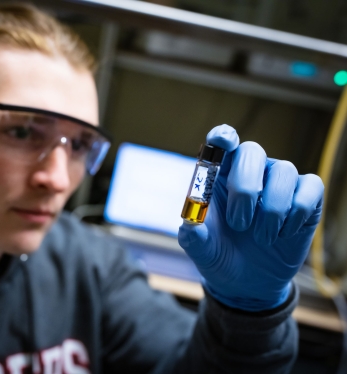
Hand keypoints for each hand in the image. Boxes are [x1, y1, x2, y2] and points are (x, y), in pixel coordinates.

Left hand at [178, 125, 323, 310]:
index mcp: (220, 176)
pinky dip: (297, 213)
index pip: (222, 143)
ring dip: (272, 209)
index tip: (223, 142)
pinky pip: (310, 188)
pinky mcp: (306, 198)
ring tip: (261, 238)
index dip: (223, 137)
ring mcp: (278, 182)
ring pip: (284, 171)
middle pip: (252, 151)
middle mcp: (250, 171)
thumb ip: (194, 237)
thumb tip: (192, 225)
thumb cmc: (220, 255)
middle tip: (238, 224)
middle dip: (245, 187)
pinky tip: (283, 234)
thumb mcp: (202, 250)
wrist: (247, 282)